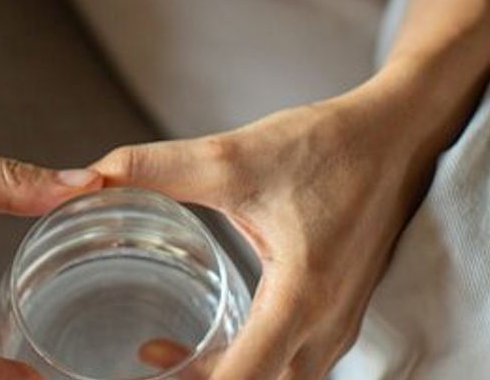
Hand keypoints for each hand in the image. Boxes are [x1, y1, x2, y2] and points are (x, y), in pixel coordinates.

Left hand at [92, 72, 439, 378]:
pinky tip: (218, 339)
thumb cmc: (328, 146)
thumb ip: (156, 170)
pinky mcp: (341, 314)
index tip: (147, 366)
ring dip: (227, 377)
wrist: (399, 134)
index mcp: (301, 298)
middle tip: (148, 362)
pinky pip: (294, 363)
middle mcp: (326, 326)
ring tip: (168, 357)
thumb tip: (90, 178)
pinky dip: (253, 364)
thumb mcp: (234, 158)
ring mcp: (339, 325)